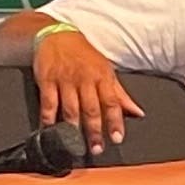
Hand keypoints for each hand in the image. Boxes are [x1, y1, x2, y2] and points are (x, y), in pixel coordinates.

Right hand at [31, 23, 139, 151]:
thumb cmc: (84, 55)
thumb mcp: (106, 70)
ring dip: (73, 128)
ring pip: (70, 108)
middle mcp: (85, 79)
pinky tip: (50, 130)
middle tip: (96, 148)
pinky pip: (48, 102)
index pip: (112, 102)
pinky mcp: (47, 80)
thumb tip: (138, 113)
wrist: (57, 35)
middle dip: (95, 130)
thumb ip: (120, 95)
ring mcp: (65, 80)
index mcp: (102, 77)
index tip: (117, 138)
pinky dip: (48, 118)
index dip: (115, 121)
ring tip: (75, 145)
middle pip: (91, 109)